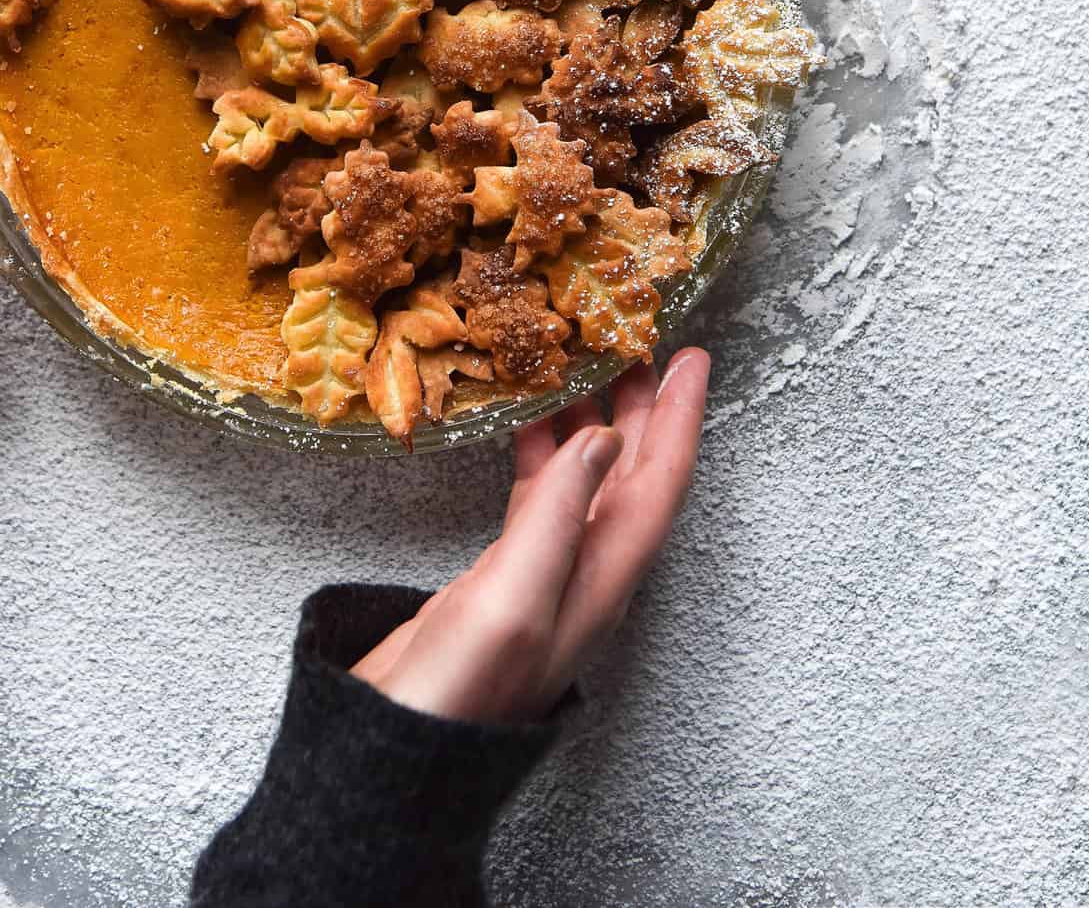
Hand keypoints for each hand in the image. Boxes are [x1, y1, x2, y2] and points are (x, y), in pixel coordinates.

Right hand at [352, 349, 709, 722]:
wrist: (396, 750)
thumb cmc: (458, 688)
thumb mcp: (513, 598)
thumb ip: (560, 516)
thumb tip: (605, 439)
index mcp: (603, 578)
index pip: (660, 483)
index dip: (680, 417)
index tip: (692, 357)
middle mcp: (587, 571)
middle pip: (630, 472)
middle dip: (640, 404)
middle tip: (634, 339)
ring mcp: (546, 574)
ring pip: (586, 476)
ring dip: (589, 417)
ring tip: (581, 360)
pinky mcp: (504, 575)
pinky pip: (540, 491)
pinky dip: (540, 446)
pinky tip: (523, 416)